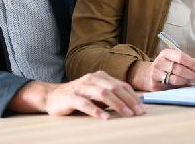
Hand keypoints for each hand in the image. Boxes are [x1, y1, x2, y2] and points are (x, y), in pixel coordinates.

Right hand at [8, 71, 144, 118]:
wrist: (52, 96)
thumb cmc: (78, 96)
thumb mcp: (96, 93)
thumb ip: (111, 96)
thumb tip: (132, 104)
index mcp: (100, 76)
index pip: (121, 85)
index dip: (133, 96)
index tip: (142, 108)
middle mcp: (92, 79)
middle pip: (114, 88)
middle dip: (128, 101)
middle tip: (138, 112)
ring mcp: (81, 87)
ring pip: (103, 93)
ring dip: (117, 104)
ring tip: (126, 114)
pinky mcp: (71, 97)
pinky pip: (85, 104)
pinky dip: (96, 111)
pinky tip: (105, 118)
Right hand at [127, 49, 194, 90]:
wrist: (149, 74)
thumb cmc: (167, 66)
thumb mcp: (176, 59)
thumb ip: (190, 62)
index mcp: (165, 53)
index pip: (181, 57)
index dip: (192, 64)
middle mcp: (159, 62)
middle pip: (179, 69)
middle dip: (192, 75)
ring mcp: (155, 74)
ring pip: (176, 79)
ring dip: (188, 82)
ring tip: (194, 82)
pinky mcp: (155, 85)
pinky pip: (171, 87)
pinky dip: (181, 87)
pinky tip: (185, 85)